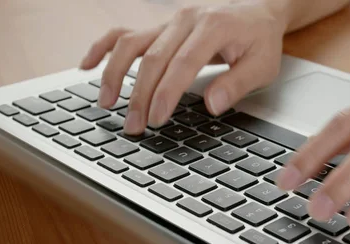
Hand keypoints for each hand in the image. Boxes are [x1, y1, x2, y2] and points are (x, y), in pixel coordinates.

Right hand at [80, 2, 286, 134]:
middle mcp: (186, 20)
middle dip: (139, 95)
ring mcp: (168, 21)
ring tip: (106, 103)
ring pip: (131, 43)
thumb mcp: (262, 65)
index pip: (182, 63)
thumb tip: (212, 105)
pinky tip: (87, 66)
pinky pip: (124, 34)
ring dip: (115, 74)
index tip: (156, 119)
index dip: (166, 93)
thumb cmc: (259, 40)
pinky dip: (103, 49)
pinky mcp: (159, 27)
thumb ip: (238, 83)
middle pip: (153, 57)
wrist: (256, 11)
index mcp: (213, 26)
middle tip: (133, 127)